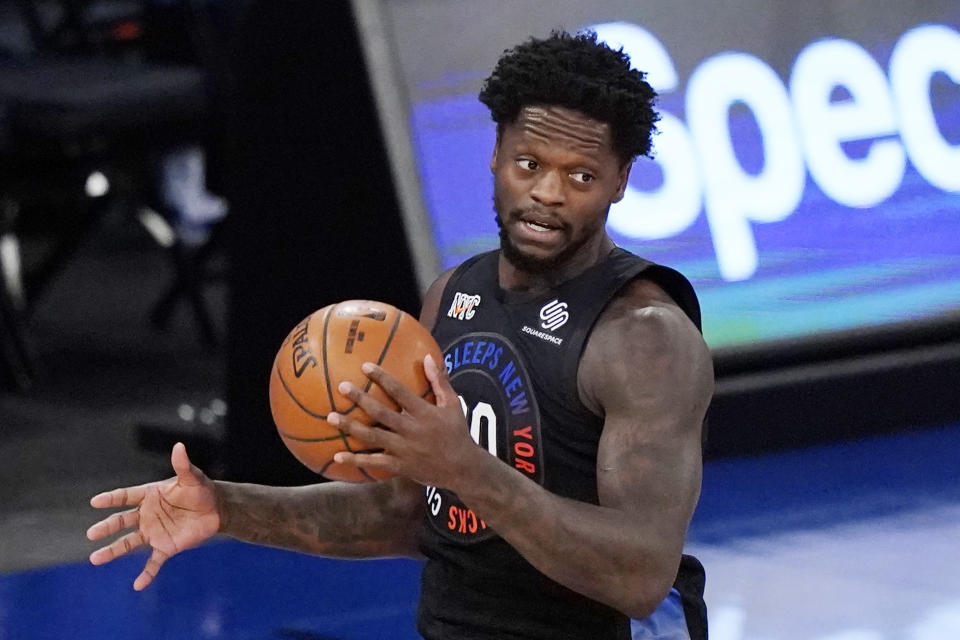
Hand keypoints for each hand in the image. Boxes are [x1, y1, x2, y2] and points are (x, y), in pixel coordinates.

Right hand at [86, 442, 219, 589]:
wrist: (216, 509)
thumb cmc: (201, 490)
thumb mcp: (192, 477)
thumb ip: (183, 465)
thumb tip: (179, 446)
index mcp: (150, 496)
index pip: (126, 496)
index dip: (112, 498)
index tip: (95, 501)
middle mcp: (147, 515)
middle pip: (122, 521)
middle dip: (107, 527)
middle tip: (91, 534)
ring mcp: (154, 532)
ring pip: (129, 543)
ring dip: (113, 551)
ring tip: (95, 559)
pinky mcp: (166, 547)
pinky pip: (154, 563)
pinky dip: (147, 574)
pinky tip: (138, 585)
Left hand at [329, 354, 482, 488]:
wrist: (463, 468)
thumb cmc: (457, 432)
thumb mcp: (453, 404)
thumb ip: (440, 380)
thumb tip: (428, 356)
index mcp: (424, 412)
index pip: (399, 391)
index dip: (382, 378)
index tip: (365, 366)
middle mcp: (411, 430)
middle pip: (381, 412)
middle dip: (360, 399)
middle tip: (342, 386)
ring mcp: (404, 449)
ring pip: (372, 437)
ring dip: (351, 427)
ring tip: (331, 417)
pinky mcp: (400, 466)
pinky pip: (374, 463)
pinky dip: (356, 460)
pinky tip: (337, 456)